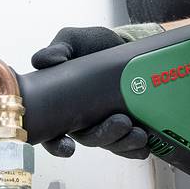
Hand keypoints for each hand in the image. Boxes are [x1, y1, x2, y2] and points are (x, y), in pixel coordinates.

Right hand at [0, 23, 163, 159]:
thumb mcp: (71, 40)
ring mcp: (103, 124)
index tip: (67, 147)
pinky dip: (136, 148)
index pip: (51, 133)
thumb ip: (56, 49)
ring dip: (124, 142)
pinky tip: (145, 145)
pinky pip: (128, 144)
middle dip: (104, 136)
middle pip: (88, 139)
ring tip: (139, 133)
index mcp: (59, 105)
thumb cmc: (89, 45)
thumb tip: (44, 61)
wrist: (121, 44)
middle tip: (121, 122)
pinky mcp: (124, 126)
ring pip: (110, 143)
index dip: (56, 144)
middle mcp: (79, 120)